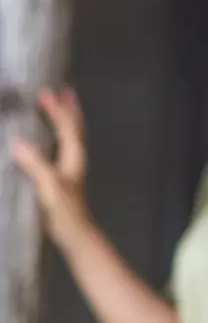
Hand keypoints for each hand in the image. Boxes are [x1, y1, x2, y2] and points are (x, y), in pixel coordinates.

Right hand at [9, 88, 92, 247]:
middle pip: (74, 128)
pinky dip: (56, 135)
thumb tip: (18, 141)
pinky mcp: (62, 176)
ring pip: (70, 136)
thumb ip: (36, 164)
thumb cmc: (64, 210)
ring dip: (65, 120)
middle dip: (69, 109)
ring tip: (60, 106)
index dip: (56, 109)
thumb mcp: (49, 185)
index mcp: (73, 156)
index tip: (45, 92)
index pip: (66, 127)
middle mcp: (75, 158)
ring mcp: (70, 167)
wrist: (74, 233)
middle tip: (66, 90)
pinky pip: (60, 147)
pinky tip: (48, 138)